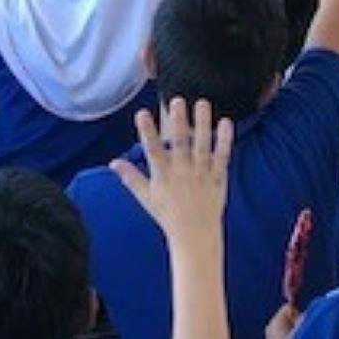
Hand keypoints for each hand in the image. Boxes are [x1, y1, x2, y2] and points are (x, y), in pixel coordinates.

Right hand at [109, 98, 233, 247]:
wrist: (194, 237)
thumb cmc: (168, 216)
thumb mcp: (146, 198)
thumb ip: (131, 178)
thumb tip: (113, 162)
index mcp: (162, 177)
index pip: (152, 151)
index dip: (146, 132)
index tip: (142, 113)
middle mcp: (182, 174)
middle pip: (179, 144)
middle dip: (177, 122)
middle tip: (176, 100)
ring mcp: (201, 175)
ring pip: (202, 146)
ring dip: (202, 124)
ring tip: (202, 103)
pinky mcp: (217, 178)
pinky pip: (222, 157)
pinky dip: (224, 140)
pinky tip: (226, 122)